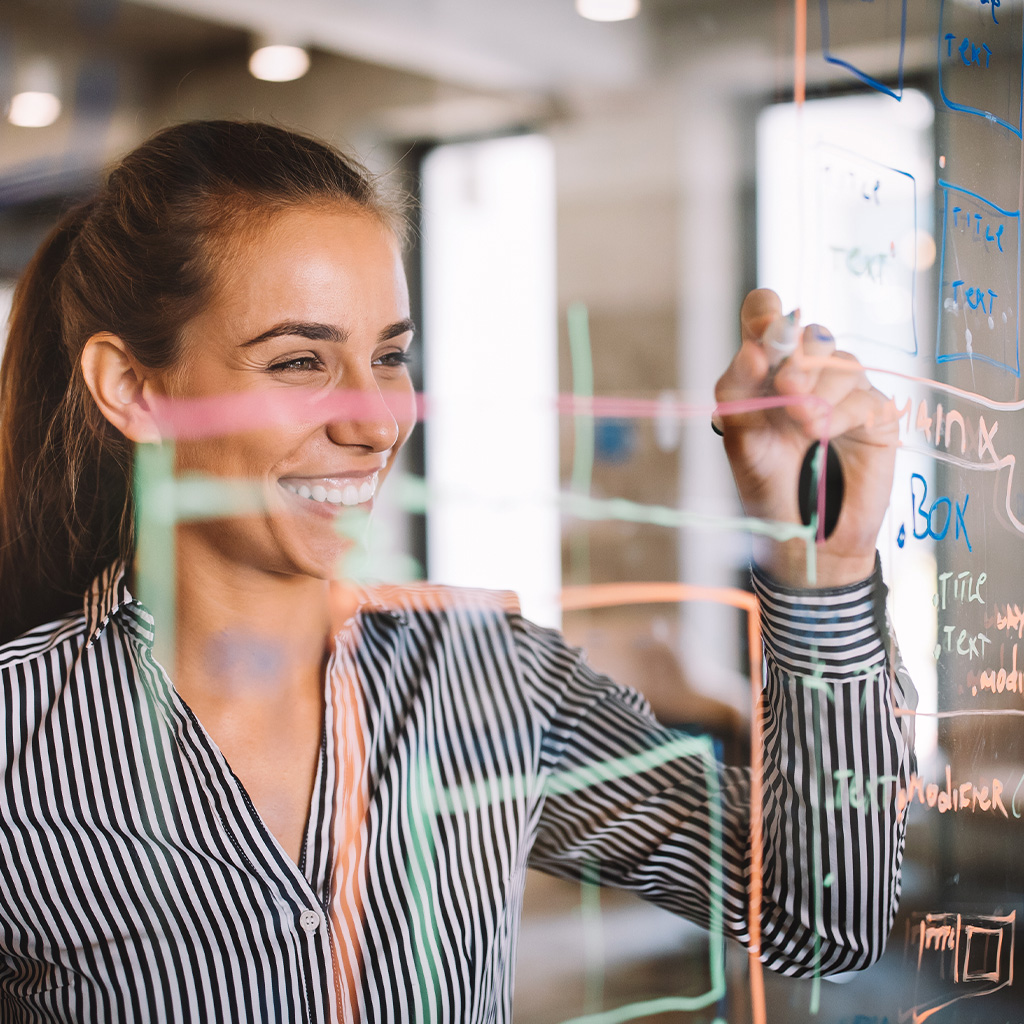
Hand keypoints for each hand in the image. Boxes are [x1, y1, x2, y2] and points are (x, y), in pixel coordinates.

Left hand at [714, 289, 898, 587]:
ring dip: (820, 389)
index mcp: (767, 372)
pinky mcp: (875, 416)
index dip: (765, 310)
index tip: (764, 325)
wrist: (804, 536)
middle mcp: (807, 375)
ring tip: (803, 425)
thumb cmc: (766, 486)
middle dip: (798, 356)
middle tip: (785, 386)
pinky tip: (823, 434)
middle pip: (811, 334)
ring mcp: (844, 393)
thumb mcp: (739, 439)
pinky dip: (841, 412)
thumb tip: (752, 352)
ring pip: (841, 362)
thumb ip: (737, 394)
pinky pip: (864, 397)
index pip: (767, 317)